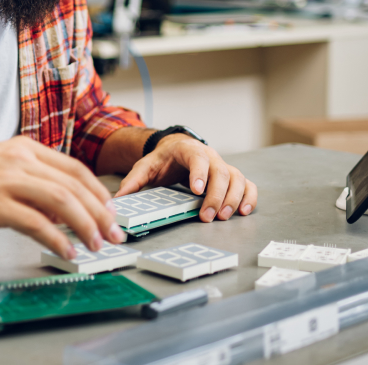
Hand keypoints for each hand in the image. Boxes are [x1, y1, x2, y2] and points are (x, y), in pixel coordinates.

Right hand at [0, 136, 125, 259]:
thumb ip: (26, 182)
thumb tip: (55, 209)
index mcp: (21, 148)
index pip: (74, 168)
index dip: (98, 191)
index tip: (110, 210)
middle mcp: (18, 160)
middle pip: (75, 185)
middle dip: (101, 212)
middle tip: (114, 233)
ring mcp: (6, 181)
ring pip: (62, 201)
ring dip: (86, 225)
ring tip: (96, 244)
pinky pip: (36, 222)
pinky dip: (57, 238)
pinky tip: (66, 251)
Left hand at [115, 134, 257, 221]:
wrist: (175, 149)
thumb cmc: (163, 159)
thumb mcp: (145, 166)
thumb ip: (133, 181)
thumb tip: (119, 199)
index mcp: (188, 150)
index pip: (198, 158)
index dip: (200, 173)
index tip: (197, 191)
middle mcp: (210, 156)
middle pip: (222, 172)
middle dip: (216, 196)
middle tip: (208, 216)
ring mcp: (223, 166)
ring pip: (237, 178)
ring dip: (233, 199)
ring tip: (223, 217)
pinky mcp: (231, 177)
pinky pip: (247, 185)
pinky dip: (249, 197)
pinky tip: (244, 211)